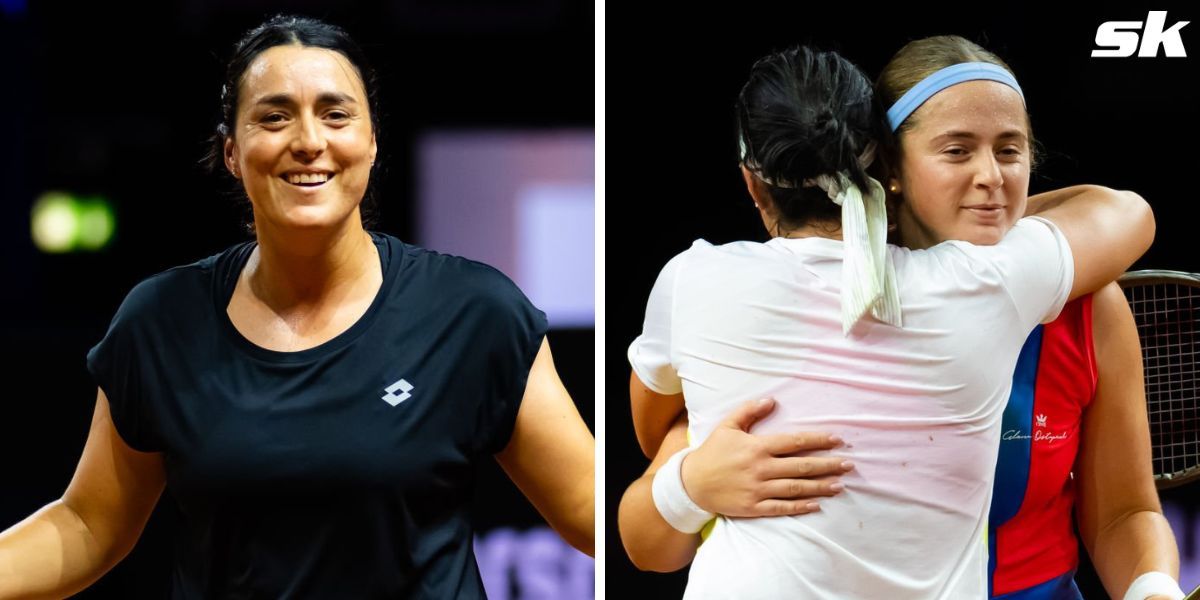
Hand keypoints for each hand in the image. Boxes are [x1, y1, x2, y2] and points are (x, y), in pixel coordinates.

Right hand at [679, 398, 852, 516]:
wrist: (691, 483)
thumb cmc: (712, 452)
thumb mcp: (727, 426)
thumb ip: (749, 412)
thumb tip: (771, 400)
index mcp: (757, 448)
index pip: (794, 442)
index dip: (817, 440)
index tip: (837, 439)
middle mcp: (761, 469)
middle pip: (801, 466)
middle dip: (828, 464)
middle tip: (849, 464)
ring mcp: (758, 490)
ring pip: (796, 488)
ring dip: (820, 486)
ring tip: (839, 485)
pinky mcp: (754, 507)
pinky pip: (781, 508)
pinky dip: (800, 507)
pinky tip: (816, 505)